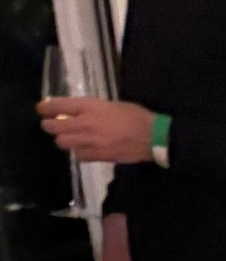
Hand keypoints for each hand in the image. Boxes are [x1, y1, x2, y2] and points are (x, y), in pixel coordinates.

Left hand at [38, 95, 153, 164]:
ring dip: (63, 140)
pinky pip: (78, 156)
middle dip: (49, 127)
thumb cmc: (134, 116)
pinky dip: (78, 153)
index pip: (58, 106)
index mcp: (89, 106)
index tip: (40, 110)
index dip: (46, 109)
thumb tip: (77, 112)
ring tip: (68, 138)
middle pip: (55, 128)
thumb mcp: (110, 104)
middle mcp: (85, 123)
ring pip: (64, 143)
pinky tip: (83, 149)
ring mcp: (90, 141)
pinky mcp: (98, 156)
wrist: (150, 136)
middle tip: (49, 126)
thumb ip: (91, 109)